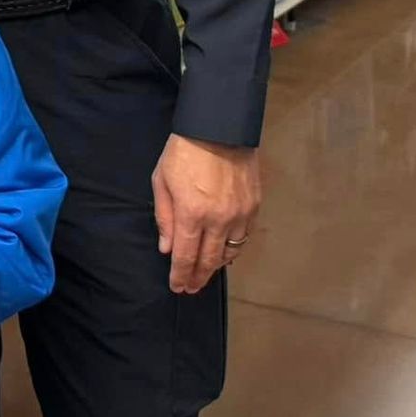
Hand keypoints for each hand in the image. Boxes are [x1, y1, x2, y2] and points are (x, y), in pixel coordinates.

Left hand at [152, 134, 261, 294]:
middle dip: (198, 277)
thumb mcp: (162, 181)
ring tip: (205, 274)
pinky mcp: (254, 207)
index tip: (177, 287)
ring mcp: (239, 215)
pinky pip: (243, 238)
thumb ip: (164, 218)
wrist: (219, 128)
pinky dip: (233, 250)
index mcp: (191, 213)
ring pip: (229, 253)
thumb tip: (167, 249)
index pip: (185, 256)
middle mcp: (218, 220)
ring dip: (216, 267)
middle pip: (209, 260)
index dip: (180, 275)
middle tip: (190, 288)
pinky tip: (224, 254)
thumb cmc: (183, 152)